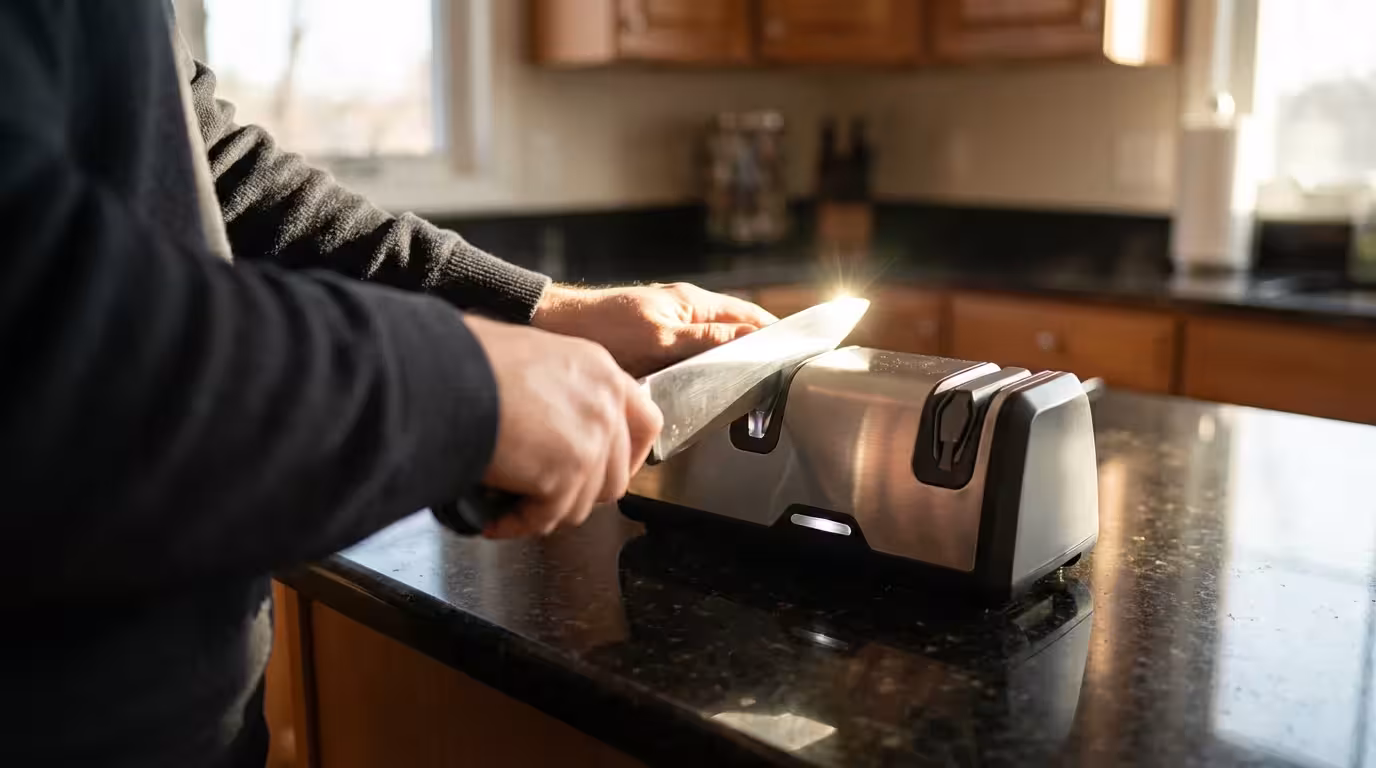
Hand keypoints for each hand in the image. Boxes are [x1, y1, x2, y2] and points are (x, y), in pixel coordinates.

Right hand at [463, 315, 662, 538]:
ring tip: (514, 506)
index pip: (644, 421)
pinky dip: (520, 524)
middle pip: (618, 473)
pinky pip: (549, 517)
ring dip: (548, 510)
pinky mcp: (567, 472)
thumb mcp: (529, 356)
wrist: (441, 376)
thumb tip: (545, 417)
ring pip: (584, 503)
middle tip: (548, 495)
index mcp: (599, 369)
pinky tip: (495, 519)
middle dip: (582, 492)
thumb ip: (556, 388)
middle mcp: (605, 402)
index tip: (605, 469)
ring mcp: (591, 439)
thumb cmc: (465, 359)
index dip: (627, 454)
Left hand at [531, 283, 777, 377]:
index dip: (777, 333)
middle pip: (737, 334)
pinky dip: (707, 377)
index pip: (752, 316)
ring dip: (732, 369)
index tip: (801, 354)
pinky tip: (708, 398)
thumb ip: (709, 338)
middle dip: (759, 355)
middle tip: (779, 385)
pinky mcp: (656, 349)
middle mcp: (686, 315)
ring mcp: (672, 331)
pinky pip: (693, 363)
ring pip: (716, 351)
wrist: (556, 330)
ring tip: (751, 396)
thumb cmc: (604, 327)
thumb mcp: (662, 336)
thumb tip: (756, 338)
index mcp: (694, 303)